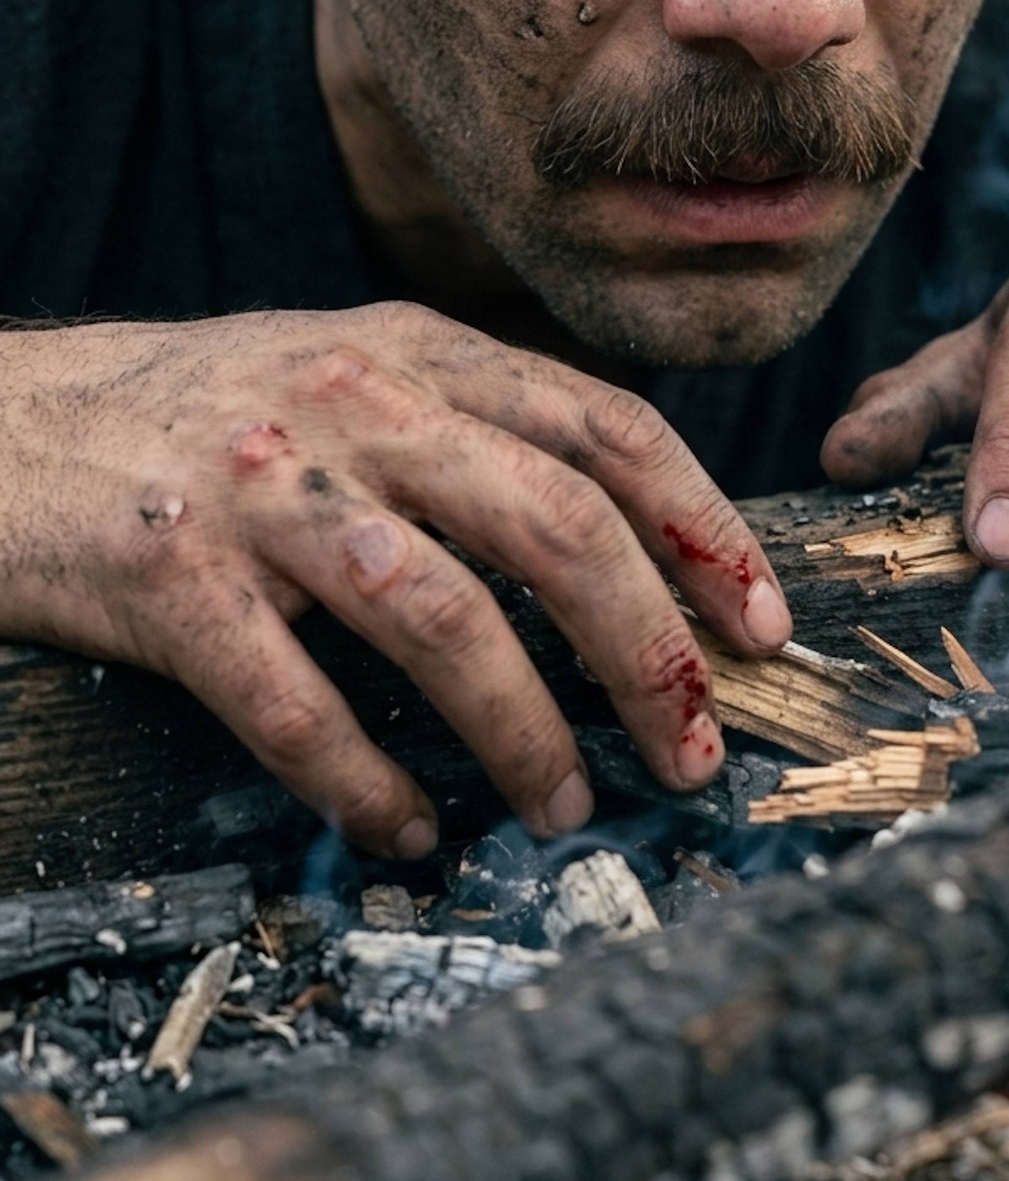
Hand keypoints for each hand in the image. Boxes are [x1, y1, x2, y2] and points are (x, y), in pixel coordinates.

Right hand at [0, 305, 790, 855]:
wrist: (3, 423)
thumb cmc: (202, 411)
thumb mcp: (353, 366)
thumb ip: (472, 422)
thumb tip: (623, 532)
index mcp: (420, 352)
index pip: (607, 428)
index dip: (704, 528)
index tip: (761, 623)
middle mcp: (358, 403)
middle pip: (558, 526)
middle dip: (650, 650)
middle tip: (691, 746)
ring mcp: (266, 488)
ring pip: (443, 618)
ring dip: (525, 732)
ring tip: (565, 804)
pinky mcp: (173, 578)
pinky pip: (296, 705)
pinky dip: (366, 782)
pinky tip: (404, 828)